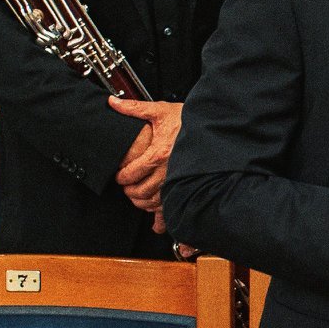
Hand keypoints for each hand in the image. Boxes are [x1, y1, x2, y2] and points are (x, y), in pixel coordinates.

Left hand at [110, 97, 182, 214]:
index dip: (122, 177)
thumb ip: (135, 108)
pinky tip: (158, 224)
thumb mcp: (161, 110)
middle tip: (127, 188)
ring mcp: (180, 181)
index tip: (120, 176)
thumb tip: (114, 102)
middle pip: (141, 191)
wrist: (214, 125)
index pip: (131, 173)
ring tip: (139, 199)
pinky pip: (175, 208)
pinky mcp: (189, 187)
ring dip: (143, 204)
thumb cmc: (190, 120)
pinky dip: (164, 220)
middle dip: (130, 192)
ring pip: (155, 202)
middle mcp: (169, 171)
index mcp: (159, 154)